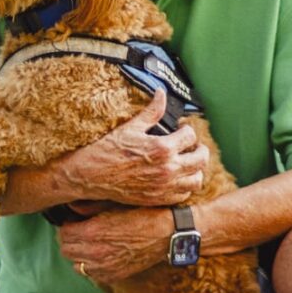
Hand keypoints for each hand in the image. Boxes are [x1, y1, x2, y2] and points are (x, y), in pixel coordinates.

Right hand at [52, 95, 208, 208]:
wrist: (90, 175)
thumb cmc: (108, 149)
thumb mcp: (131, 127)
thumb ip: (152, 111)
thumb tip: (162, 93)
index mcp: (162, 148)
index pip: (190, 136)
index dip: (187, 129)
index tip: (181, 128)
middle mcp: (168, 169)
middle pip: (201, 159)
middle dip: (200, 149)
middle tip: (193, 145)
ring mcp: (164, 186)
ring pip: (197, 179)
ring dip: (196, 169)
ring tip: (188, 162)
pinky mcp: (158, 199)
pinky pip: (183, 195)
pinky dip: (185, 186)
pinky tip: (177, 177)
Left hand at [58, 205, 176, 285]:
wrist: (167, 233)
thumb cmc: (142, 213)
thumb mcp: (113, 204)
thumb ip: (88, 207)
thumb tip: (71, 207)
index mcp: (92, 232)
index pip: (63, 233)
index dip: (68, 225)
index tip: (75, 221)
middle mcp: (95, 253)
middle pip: (66, 250)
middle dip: (70, 240)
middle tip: (79, 231)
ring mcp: (104, 268)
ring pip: (76, 265)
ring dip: (79, 254)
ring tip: (89, 244)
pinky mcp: (114, 276)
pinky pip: (91, 275)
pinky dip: (92, 266)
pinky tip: (101, 255)